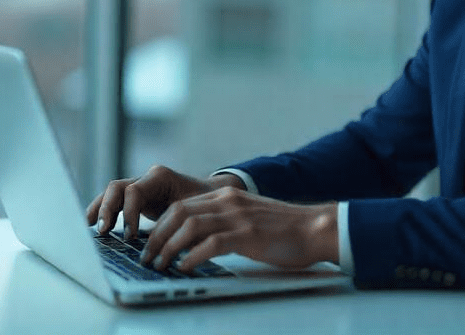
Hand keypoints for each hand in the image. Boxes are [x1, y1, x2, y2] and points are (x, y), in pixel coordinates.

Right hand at [85, 164, 242, 237]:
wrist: (213, 196)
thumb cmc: (206, 206)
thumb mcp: (196, 214)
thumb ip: (181, 226)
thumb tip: (168, 249)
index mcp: (161, 177)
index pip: (134, 191)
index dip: (129, 213)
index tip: (131, 237)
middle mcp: (147, 178)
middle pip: (118, 187)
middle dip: (108, 209)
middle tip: (103, 230)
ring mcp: (140, 186)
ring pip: (112, 192)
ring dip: (100, 209)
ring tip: (90, 226)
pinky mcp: (137, 197)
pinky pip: (115, 200)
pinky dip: (103, 209)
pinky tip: (92, 223)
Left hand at [140, 187, 336, 272]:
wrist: (317, 228)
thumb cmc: (284, 230)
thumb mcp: (247, 218)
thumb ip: (224, 222)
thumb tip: (194, 242)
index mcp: (226, 196)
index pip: (180, 206)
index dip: (160, 225)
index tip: (149, 243)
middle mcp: (228, 201)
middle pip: (178, 213)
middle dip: (157, 236)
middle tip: (147, 256)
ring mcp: (238, 217)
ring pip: (189, 226)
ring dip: (169, 247)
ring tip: (160, 264)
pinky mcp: (248, 234)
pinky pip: (211, 243)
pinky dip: (192, 256)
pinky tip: (185, 268)